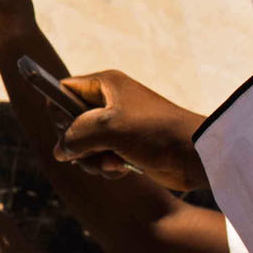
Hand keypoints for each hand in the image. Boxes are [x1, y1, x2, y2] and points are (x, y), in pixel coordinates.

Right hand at [53, 71, 209, 192]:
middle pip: (70, 122)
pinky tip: (121, 168)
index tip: (66, 128)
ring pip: (83, 144)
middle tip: (90, 150)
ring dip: (91, 159)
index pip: (63, 90)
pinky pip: (99, 156)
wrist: (194, 155)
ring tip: (110, 163)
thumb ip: (74, 136)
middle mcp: (109, 102)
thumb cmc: (154, 132)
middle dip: (77, 142)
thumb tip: (60, 150)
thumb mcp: (107, 128)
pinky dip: (106, 165)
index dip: (59, 110)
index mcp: (105, 84)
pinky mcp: (126, 146)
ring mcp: (118, 125)